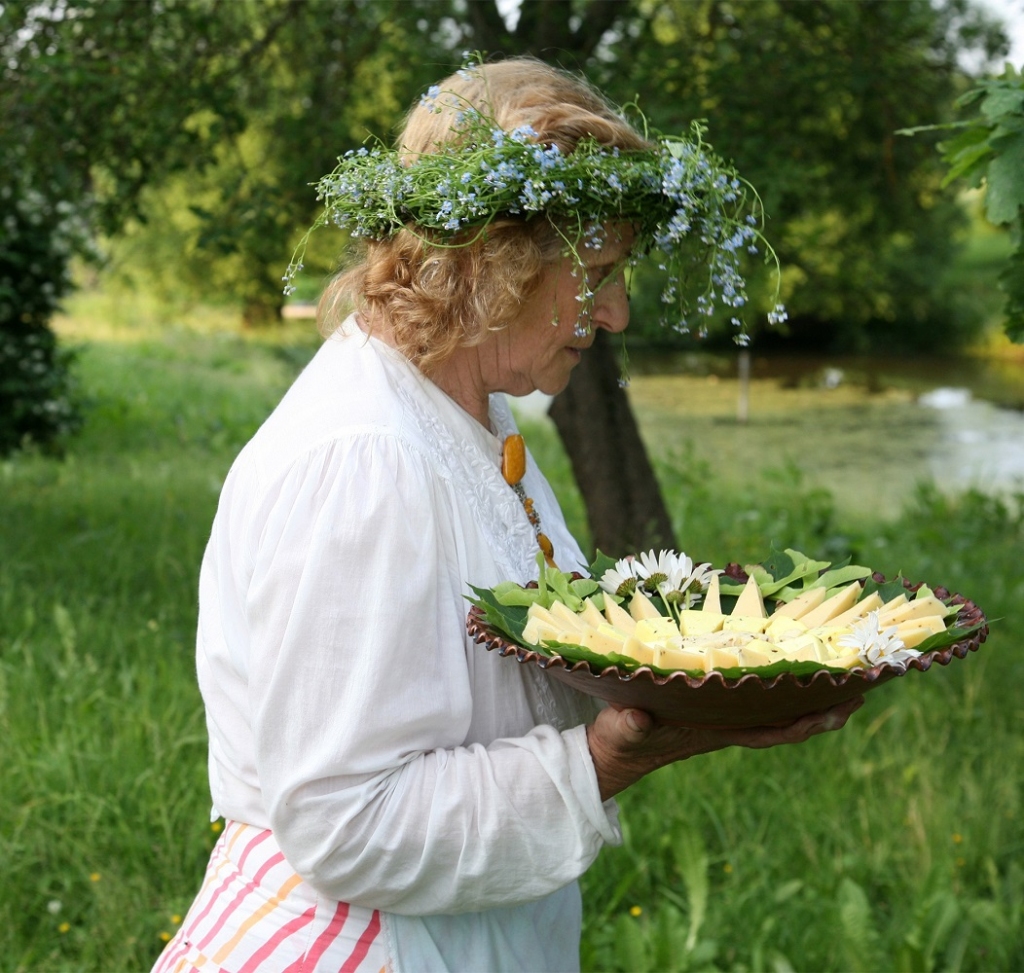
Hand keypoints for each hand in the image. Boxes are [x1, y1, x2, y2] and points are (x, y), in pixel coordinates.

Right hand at [586, 696, 864, 801]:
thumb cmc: (620, 739)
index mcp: (714, 731)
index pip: (766, 731)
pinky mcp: (716, 702)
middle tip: (862, 689)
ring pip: (779, 706)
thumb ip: (628, 725)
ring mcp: (725, 714)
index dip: (801, 725)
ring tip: (846, 676)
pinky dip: (785, 683)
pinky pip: (761, 693)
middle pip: (787, 719)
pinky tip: (798, 666)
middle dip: (824, 708)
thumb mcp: (620, 730)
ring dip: (812, 694)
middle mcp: (729, 723)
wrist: (616, 749)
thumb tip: (636, 718)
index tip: (833, 714)